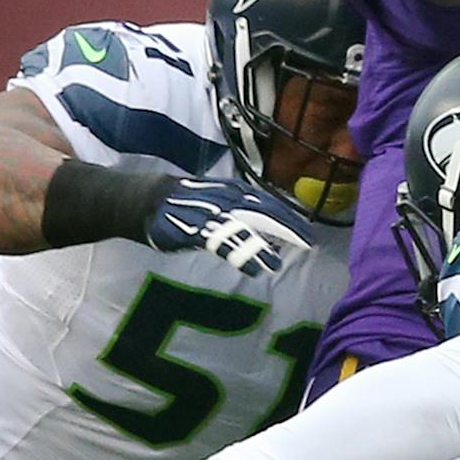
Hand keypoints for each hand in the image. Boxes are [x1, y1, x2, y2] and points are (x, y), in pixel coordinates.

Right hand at [148, 177, 311, 276]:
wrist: (152, 200)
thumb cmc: (191, 202)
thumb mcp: (222, 200)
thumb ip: (245, 209)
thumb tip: (271, 222)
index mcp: (235, 190)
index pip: (269, 202)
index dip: (289, 217)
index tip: (308, 232)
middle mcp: (227, 199)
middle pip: (263, 213)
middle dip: (286, 228)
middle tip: (307, 243)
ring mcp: (211, 215)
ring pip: (243, 230)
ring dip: (262, 248)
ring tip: (277, 265)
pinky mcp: (196, 231)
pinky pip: (222, 244)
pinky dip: (239, 256)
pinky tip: (253, 270)